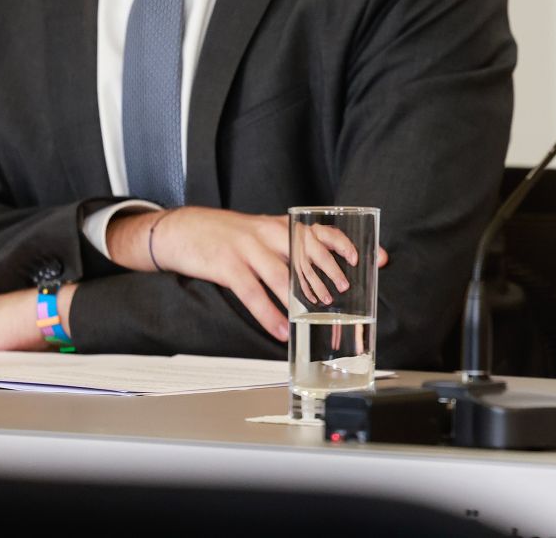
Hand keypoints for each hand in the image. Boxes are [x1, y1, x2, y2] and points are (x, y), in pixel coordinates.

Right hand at [107, 207, 389, 341]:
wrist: (182, 229)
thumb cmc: (228, 236)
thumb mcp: (261, 233)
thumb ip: (288, 247)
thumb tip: (320, 272)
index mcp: (280, 226)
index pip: (321, 232)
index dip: (349, 245)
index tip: (373, 257)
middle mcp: (268, 233)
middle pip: (306, 250)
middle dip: (329, 270)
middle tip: (345, 290)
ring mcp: (247, 248)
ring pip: (281, 272)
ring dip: (301, 295)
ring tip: (318, 313)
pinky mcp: (227, 266)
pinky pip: (252, 292)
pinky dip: (268, 312)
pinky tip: (280, 329)